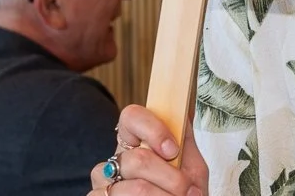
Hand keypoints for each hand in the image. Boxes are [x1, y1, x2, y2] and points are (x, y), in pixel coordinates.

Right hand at [89, 105, 208, 195]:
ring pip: (135, 187)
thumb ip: (185, 141)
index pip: (132, 116)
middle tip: (187, 190)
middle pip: (138, 159)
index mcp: (137, 142)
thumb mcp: (191, 164)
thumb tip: (185, 107)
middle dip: (171, 179)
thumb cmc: (183, 191)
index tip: (173, 151)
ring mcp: (103, 182)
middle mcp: (116, 158)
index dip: (154, 130)